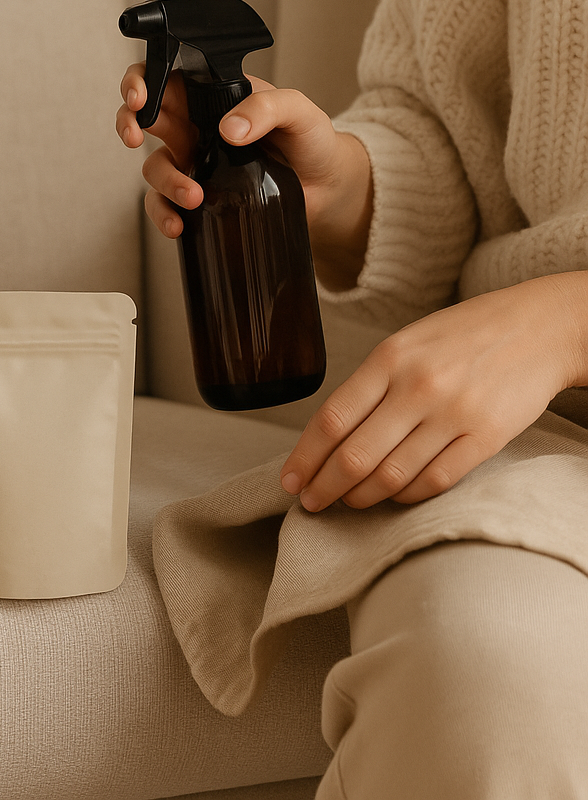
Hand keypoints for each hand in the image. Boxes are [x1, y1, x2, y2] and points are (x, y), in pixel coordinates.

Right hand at [115, 64, 372, 288]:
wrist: (329, 190)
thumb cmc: (314, 142)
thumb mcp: (300, 112)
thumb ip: (267, 108)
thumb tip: (228, 128)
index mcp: (214, 94)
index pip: (166, 75)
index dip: (142, 80)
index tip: (140, 97)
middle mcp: (196, 125)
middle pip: (143, 115)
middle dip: (128, 122)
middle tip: (134, 136)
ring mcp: (194, 162)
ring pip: (153, 166)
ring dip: (164, 181)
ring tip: (194, 196)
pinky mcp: (198, 196)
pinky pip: (165, 204)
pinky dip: (163, 214)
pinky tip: (179, 224)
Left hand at [279, 273, 587, 509]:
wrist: (539, 327)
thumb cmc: (462, 336)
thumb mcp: (405, 343)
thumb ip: (370, 385)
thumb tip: (328, 436)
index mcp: (389, 358)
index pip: (331, 420)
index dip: (305, 458)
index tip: (290, 480)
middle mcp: (418, 386)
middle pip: (354, 455)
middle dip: (325, 487)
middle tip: (311, 502)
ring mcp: (453, 413)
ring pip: (392, 475)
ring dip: (362, 497)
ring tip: (348, 502)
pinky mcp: (487, 436)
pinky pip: (435, 480)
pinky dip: (407, 496)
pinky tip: (393, 497)